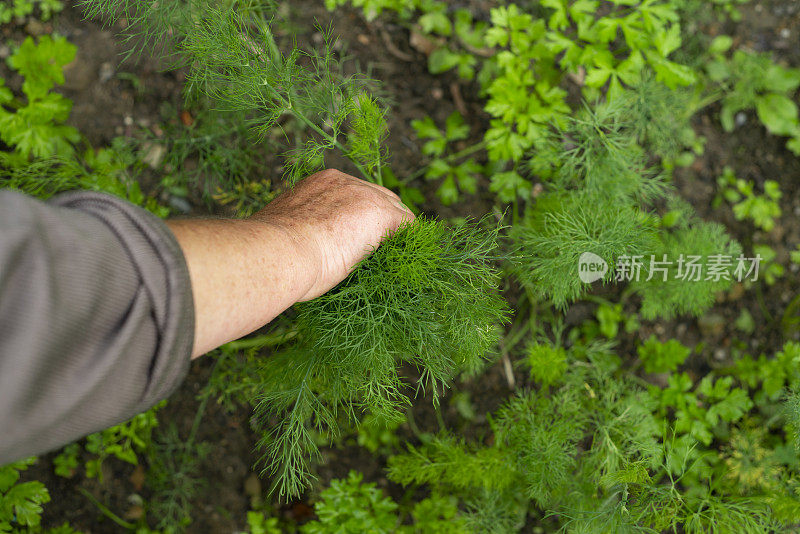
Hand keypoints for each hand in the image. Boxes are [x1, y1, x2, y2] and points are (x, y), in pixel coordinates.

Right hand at [250, 169, 414, 300]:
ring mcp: (365, 196)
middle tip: (385, 249)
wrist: (275, 252)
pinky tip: (408, 261)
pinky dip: (410, 242)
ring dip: (396, 232)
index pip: (353, 194)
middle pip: (379, 196)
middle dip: (384, 220)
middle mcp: (344, 182)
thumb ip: (301, 230)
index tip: (359, 236)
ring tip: (399, 258)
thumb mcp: (286, 232)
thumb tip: (302, 247)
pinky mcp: (381, 214)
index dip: (360, 216)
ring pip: (395, 209)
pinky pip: (408, 225)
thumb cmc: (272, 252)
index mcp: (319, 183)